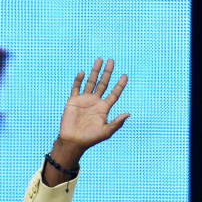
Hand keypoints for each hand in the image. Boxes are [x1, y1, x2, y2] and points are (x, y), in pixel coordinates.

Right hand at [44, 58, 128, 184]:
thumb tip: (128, 114)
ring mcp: (84, 100)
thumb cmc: (90, 139)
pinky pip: (76, 88)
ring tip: (99, 60)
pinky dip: (78, 80)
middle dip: (107, 73)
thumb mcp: (106, 132)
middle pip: (103, 84)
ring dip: (95, 71)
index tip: (125, 76)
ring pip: (91, 82)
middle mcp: (95, 102)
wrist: (73, 141)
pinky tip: (82, 73)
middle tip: (111, 61)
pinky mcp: (73, 101)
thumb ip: (116, 123)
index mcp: (104, 108)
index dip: (120, 85)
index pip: (114, 94)